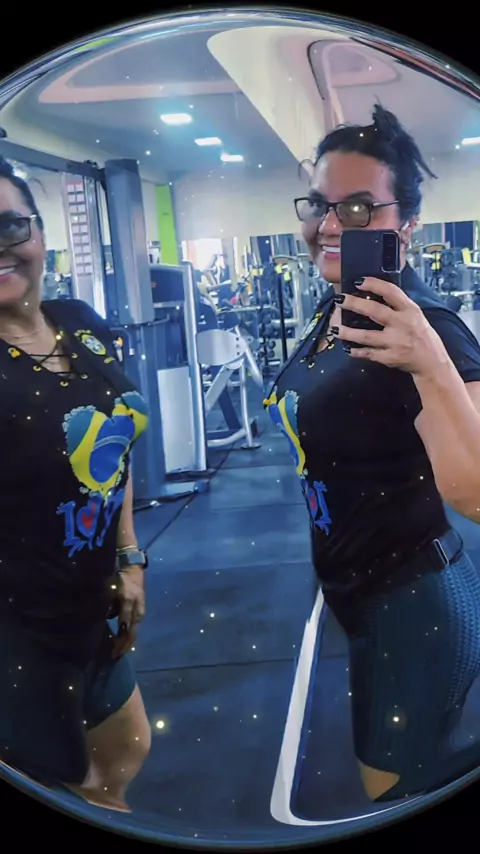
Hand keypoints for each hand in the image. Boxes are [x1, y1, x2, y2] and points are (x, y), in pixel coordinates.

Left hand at [112, 566, 145, 658]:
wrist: (133, 569)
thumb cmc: (119, 578)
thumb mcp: (110, 589)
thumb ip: (107, 605)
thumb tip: (104, 619)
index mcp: (127, 602)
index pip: (124, 625)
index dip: (119, 640)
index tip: (112, 650)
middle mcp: (136, 609)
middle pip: (132, 633)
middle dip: (124, 646)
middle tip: (115, 656)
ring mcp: (140, 611)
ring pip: (134, 632)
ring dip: (126, 643)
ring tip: (118, 652)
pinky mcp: (140, 612)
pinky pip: (134, 627)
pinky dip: (128, 636)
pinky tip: (122, 641)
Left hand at [333, 278, 449, 375]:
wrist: (432, 362)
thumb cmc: (421, 335)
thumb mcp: (415, 315)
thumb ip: (398, 306)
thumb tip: (374, 293)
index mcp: (410, 310)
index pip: (391, 292)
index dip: (374, 285)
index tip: (359, 281)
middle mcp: (402, 325)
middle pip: (375, 311)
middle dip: (354, 304)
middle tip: (339, 300)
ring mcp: (395, 342)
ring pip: (366, 336)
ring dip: (348, 332)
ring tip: (334, 329)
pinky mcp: (390, 358)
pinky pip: (368, 354)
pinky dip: (356, 351)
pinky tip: (347, 348)